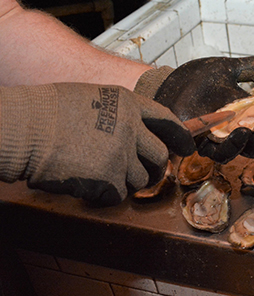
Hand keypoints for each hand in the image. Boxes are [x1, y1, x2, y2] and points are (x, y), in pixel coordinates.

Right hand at [1, 83, 195, 205]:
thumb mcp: (91, 99)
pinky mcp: (108, 179)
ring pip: (140, 180)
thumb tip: (134, 132)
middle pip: (159, 156)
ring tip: (100, 175)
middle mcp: (130, 128)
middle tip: (147, 175)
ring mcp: (121, 154)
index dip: (180, 136)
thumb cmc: (46, 112)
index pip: (167, 120)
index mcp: (127, 103)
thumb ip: (118, 114)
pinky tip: (87, 186)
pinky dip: (104, 196)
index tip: (187, 147)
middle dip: (156, 169)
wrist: (23, 129)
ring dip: (125, 183)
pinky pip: (117, 196)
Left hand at [153, 56, 253, 161]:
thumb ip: (252, 68)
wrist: (164, 85)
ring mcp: (220, 140)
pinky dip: (233, 145)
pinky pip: (220, 153)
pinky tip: (240, 130)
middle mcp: (237, 132)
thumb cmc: (193, 81)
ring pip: (247, 150)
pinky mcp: (201, 143)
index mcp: (247, 116)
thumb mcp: (227, 70)